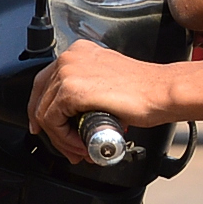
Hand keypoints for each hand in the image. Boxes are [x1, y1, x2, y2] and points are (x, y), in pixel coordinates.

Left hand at [27, 41, 175, 161]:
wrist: (162, 92)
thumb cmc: (146, 90)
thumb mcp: (107, 83)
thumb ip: (89, 92)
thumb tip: (76, 118)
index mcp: (78, 52)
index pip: (46, 82)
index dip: (44, 110)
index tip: (50, 129)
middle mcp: (69, 58)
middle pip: (40, 97)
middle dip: (50, 129)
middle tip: (67, 147)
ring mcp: (68, 72)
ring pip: (45, 113)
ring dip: (61, 138)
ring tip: (79, 151)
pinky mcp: (71, 91)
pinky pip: (53, 121)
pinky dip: (64, 139)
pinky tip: (81, 146)